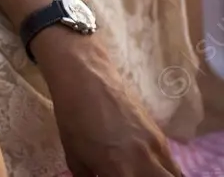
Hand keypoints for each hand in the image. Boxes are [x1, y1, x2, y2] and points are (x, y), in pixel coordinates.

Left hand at [40, 35, 181, 176]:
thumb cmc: (73, 118)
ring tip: (145, 172)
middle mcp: (145, 163)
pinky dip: (166, 170)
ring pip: (174, 175)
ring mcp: (157, 148)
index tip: (113, 176)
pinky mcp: (161, 136)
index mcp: (120, 171)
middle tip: (132, 175)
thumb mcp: (75, 156)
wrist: (86, 79)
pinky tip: (152, 168)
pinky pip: (172, 162)